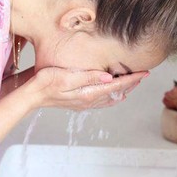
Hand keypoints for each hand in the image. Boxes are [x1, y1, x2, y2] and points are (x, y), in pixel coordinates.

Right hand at [21, 67, 148, 110]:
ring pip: (111, 98)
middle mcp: (89, 100)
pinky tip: (112, 90)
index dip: (132, 79)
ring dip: (123, 90)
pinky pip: (102, 100)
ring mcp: (84, 103)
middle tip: (143, 75)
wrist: (32, 94)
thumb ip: (88, 77)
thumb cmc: (46, 82)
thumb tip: (109, 78)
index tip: (145, 73)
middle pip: (117, 93)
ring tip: (133, 82)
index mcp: (88, 94)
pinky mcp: (79, 101)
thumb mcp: (66, 77)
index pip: (116, 86)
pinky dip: (112, 94)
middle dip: (131, 85)